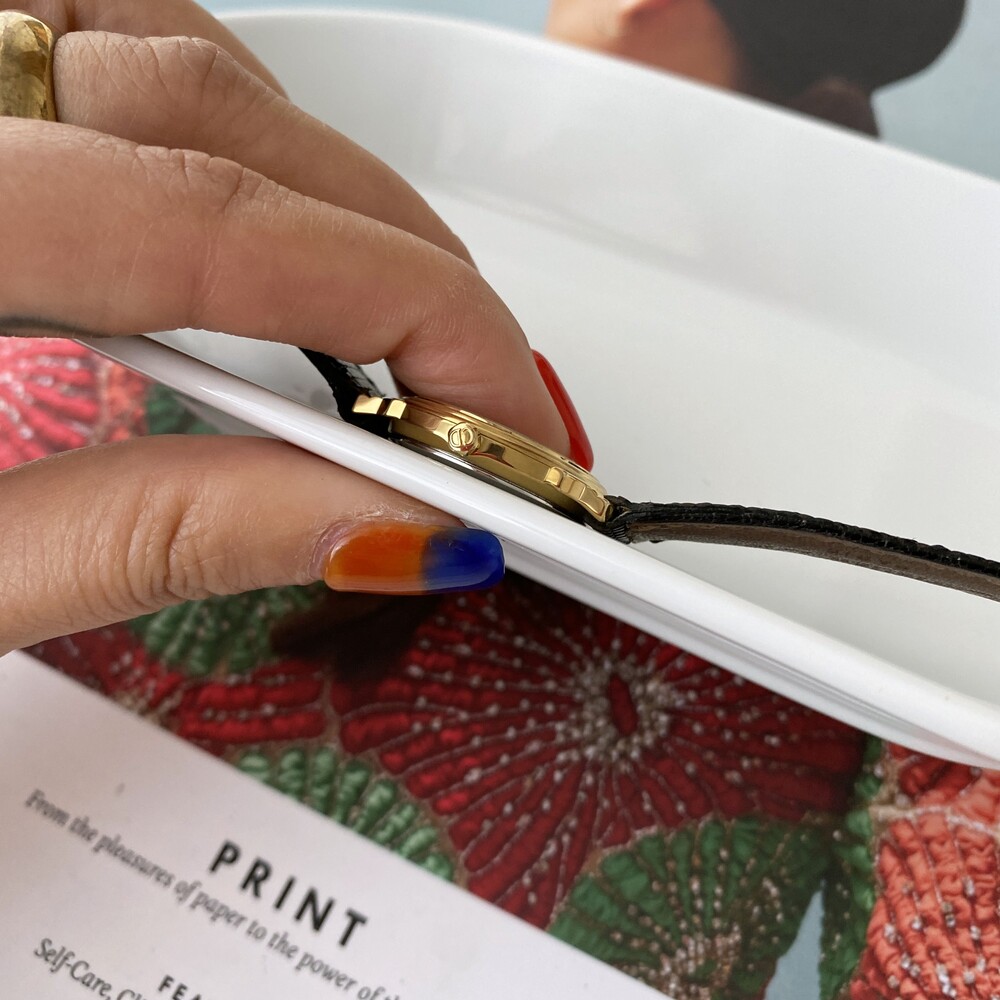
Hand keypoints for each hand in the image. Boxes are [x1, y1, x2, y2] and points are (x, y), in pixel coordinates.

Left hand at [0, 1, 583, 653]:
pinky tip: (254, 229)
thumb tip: (379, 526)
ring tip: (385, 314)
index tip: (502, 423)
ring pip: (185, 48)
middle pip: (224, 112)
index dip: (409, 314)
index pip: (218, 220)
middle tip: (472, 399)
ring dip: (320, 180)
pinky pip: (114, 45)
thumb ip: (155, 537)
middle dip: (398, 258)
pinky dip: (225, 130)